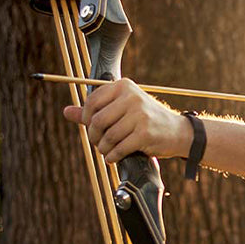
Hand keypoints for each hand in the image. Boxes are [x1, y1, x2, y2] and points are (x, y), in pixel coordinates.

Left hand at [63, 79, 191, 162]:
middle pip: (97, 120)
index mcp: (124, 87)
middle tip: (99, 143)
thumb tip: (66, 112)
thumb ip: (94, 111)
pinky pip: (118, 148)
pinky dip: (113, 156)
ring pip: (107, 136)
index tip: (92, 129)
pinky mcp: (145, 133)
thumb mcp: (122, 110)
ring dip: (104, 149)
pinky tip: (115, 157)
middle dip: (94, 136)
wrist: (178, 132)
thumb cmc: (147, 120)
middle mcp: (132, 97)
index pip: (92, 102)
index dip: (86, 119)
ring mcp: (140, 115)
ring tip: (108, 151)